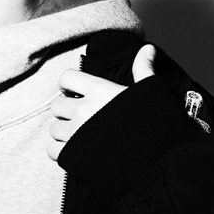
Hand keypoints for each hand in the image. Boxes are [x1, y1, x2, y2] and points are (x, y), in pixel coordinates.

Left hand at [47, 44, 156, 160]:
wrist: (161, 165)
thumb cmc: (159, 127)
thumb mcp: (152, 93)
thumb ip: (143, 69)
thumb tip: (147, 48)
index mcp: (100, 91)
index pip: (66, 77)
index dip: (68, 84)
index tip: (75, 92)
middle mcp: (84, 110)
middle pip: (56, 105)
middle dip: (66, 110)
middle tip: (80, 117)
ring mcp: (77, 134)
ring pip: (53, 129)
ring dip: (63, 131)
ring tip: (79, 136)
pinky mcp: (74, 157)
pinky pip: (52, 151)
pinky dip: (60, 152)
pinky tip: (75, 152)